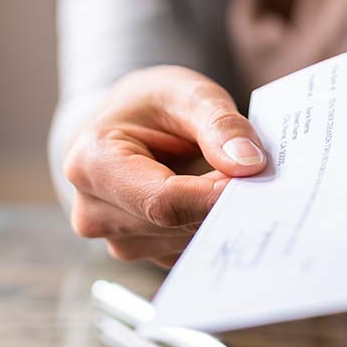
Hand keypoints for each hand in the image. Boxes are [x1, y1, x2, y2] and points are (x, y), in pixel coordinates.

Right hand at [63, 66, 266, 265]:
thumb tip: (249, 164)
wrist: (131, 125)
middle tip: (255, 172)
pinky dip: (213, 225)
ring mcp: (118, 240)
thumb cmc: (154, 105)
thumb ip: (220, 124)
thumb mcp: (188, 93)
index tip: (255, 177)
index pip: (163, 202)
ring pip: (189, 242)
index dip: (214, 196)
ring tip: (228, 177)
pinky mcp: (145, 253)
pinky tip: (219, 198)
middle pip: (177, 226)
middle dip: (222, 201)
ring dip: (219, 214)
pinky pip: (192, 250)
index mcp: (91, 164)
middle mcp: (94, 212)